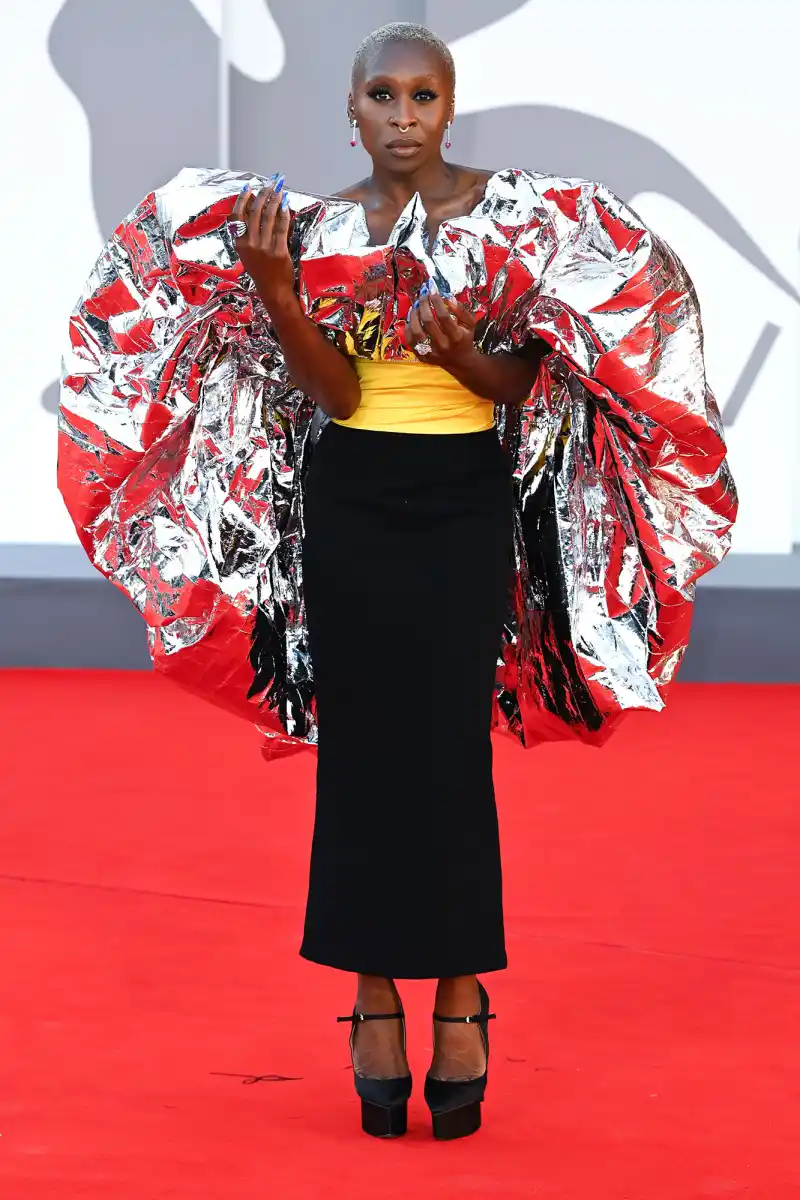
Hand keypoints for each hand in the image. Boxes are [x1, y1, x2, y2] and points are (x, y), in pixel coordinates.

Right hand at [230, 176, 294, 312]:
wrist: (273, 290)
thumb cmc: (261, 272)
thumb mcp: (248, 254)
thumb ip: (248, 235)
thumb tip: (255, 210)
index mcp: (239, 244)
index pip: (237, 217)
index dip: (242, 200)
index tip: (248, 189)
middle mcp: (250, 244)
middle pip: (255, 213)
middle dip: (263, 195)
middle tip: (269, 184)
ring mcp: (264, 248)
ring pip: (268, 218)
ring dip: (274, 201)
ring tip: (278, 191)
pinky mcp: (278, 251)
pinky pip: (281, 228)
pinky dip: (283, 214)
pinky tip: (285, 205)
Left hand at [405, 284, 476, 368]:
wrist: (460, 361)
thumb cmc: (464, 338)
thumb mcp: (470, 324)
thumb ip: (461, 310)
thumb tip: (447, 297)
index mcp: (456, 336)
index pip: (443, 316)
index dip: (437, 302)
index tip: (433, 293)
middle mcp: (443, 345)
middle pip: (428, 321)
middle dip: (424, 305)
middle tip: (423, 296)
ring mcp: (431, 352)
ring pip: (416, 331)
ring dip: (414, 315)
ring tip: (416, 306)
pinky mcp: (423, 356)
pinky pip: (410, 341)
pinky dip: (409, 328)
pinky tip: (412, 319)